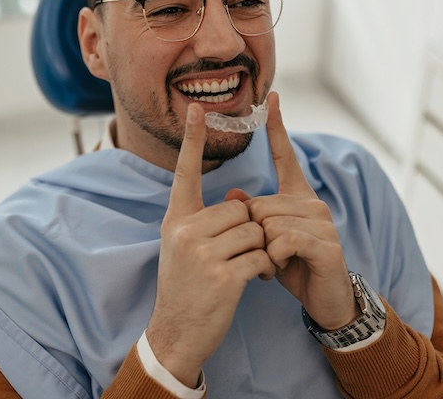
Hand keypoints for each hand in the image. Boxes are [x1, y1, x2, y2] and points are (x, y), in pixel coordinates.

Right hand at [147, 102, 276, 386]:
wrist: (175, 333)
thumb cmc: (183, 288)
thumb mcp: (183, 248)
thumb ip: (205, 221)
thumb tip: (238, 199)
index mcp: (175, 220)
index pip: (185, 172)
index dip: (192, 139)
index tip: (197, 108)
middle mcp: (185, 231)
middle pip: (239, 208)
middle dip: (251, 231)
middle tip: (246, 254)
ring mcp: (202, 253)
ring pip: (254, 231)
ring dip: (262, 250)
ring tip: (252, 269)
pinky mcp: (223, 275)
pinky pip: (261, 255)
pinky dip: (267, 268)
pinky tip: (259, 280)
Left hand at [234, 92, 357, 329]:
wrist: (326, 301)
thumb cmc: (295, 267)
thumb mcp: (267, 240)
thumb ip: (252, 216)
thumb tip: (233, 194)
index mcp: (298, 196)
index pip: (285, 155)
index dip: (277, 127)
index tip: (272, 97)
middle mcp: (312, 202)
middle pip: (259, 204)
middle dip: (255, 235)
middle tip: (269, 254)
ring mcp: (323, 221)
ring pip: (268, 224)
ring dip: (265, 250)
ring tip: (279, 263)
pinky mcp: (326, 244)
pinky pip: (282, 241)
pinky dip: (275, 258)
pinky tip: (285, 267)